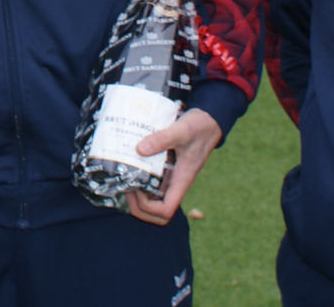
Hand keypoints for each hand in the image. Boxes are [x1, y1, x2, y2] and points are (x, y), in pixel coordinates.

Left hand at [124, 108, 220, 225]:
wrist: (209, 119)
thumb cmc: (200, 127)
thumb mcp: (182, 131)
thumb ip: (162, 138)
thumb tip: (139, 150)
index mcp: (181, 180)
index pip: (166, 210)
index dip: (148, 208)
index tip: (136, 191)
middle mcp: (175, 182)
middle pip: (157, 213)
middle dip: (138, 208)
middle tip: (125, 189)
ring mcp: (171, 176)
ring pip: (153, 200)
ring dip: (137, 198)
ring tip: (124, 181)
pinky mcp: (166, 167)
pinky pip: (152, 183)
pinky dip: (140, 181)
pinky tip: (130, 167)